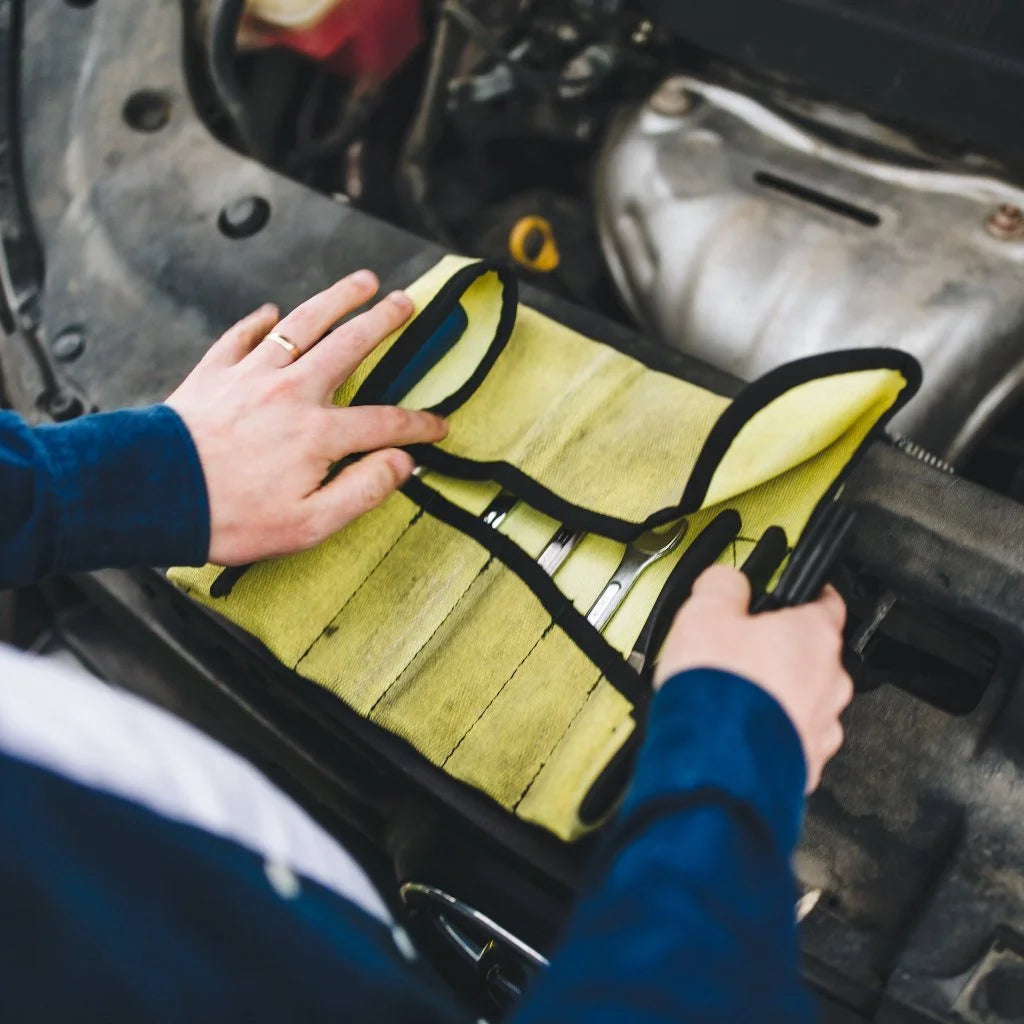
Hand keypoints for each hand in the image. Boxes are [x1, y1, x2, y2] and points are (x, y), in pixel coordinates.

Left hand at [166, 269, 446, 564]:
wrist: (153, 495)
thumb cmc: (230, 517)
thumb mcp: (309, 523)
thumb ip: (363, 490)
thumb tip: (401, 464)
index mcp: (318, 434)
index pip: (385, 423)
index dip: (418, 425)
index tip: (437, 426)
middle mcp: (292, 393)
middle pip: (350, 346)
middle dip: (383, 321)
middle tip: (405, 303)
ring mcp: (252, 375)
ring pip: (303, 324)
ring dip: (337, 299)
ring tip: (361, 281)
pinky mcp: (215, 372)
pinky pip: (243, 335)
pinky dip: (260, 321)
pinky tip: (272, 313)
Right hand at [653, 566, 852, 790]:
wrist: (716, 764)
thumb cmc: (719, 689)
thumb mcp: (704, 613)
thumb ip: (723, 585)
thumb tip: (728, 579)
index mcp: (813, 636)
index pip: (828, 601)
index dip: (808, 592)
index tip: (795, 591)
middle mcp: (830, 682)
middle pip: (812, 654)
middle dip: (781, 651)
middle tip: (742, 651)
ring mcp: (821, 727)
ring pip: (804, 699)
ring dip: (777, 695)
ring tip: (734, 697)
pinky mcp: (807, 765)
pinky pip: (791, 738)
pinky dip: (771, 732)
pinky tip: (738, 729)